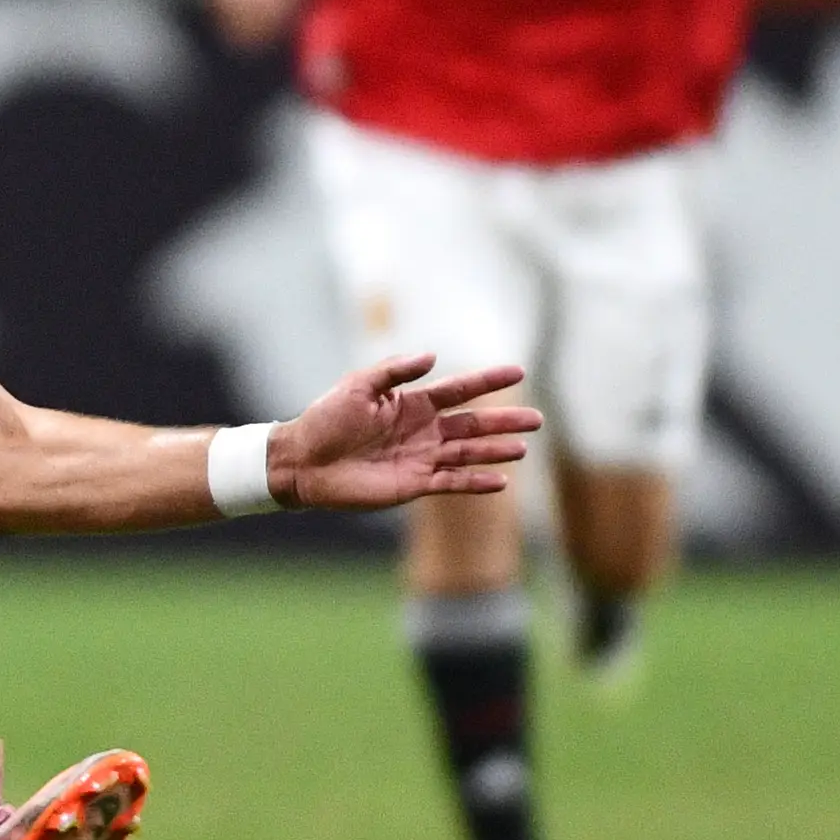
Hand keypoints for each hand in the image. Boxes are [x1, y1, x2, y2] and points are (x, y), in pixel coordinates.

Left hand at [269, 354, 542, 509]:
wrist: (303, 461)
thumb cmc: (325, 420)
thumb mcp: (358, 385)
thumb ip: (395, 370)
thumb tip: (433, 356)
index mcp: (412, 403)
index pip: (458, 390)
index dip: (487, 381)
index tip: (518, 371)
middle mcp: (423, 430)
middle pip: (472, 424)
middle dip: (504, 421)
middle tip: (537, 419)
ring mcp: (421, 458)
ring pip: (467, 454)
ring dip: (495, 451)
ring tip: (522, 448)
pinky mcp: (414, 484)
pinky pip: (451, 482)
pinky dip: (475, 482)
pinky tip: (500, 481)